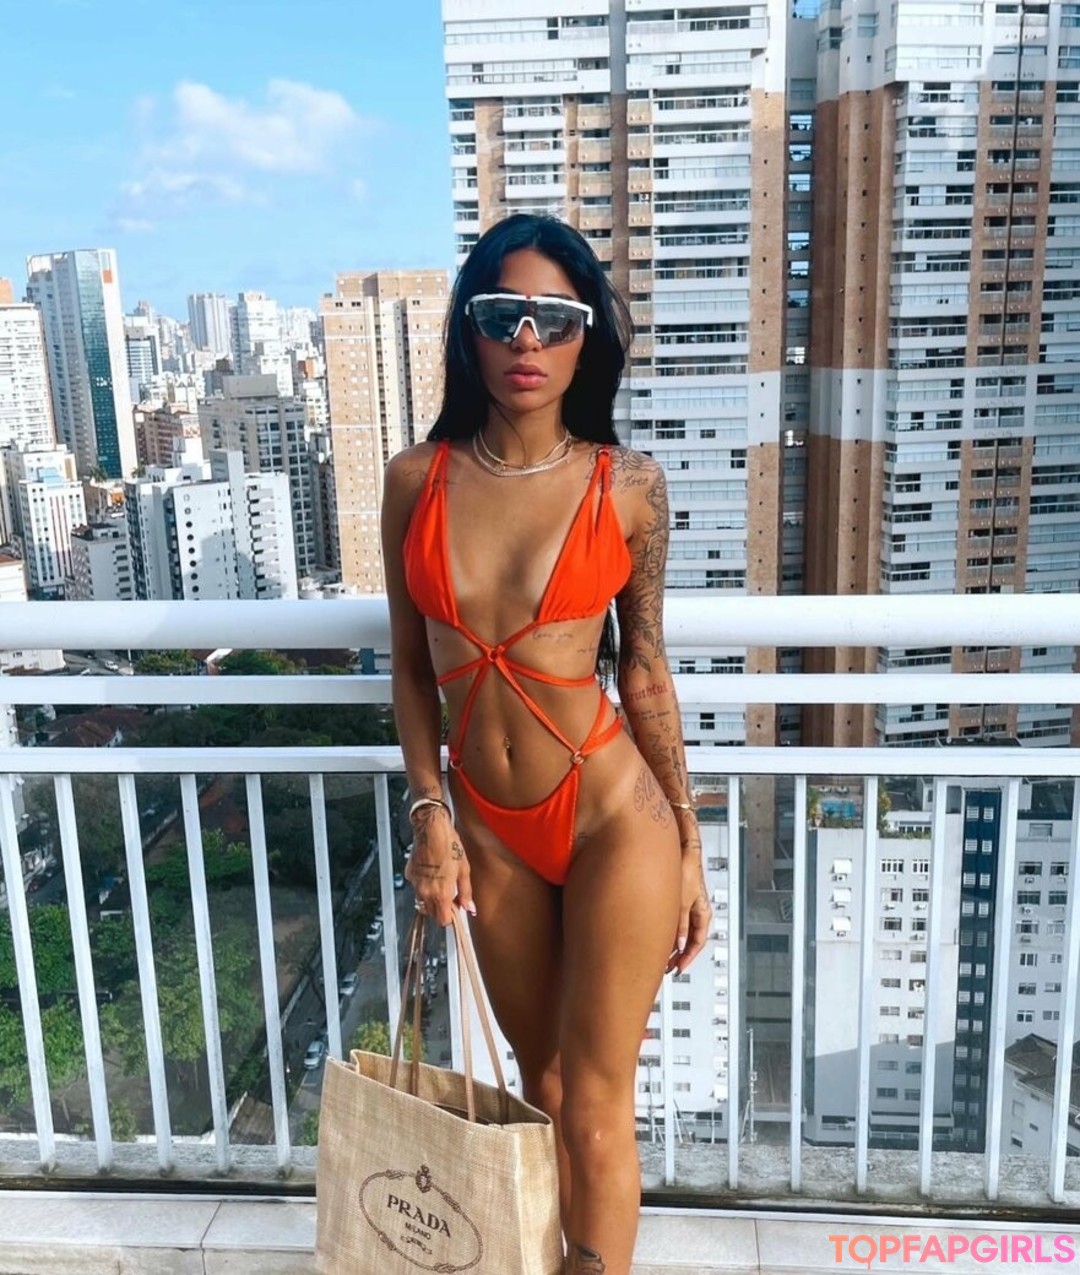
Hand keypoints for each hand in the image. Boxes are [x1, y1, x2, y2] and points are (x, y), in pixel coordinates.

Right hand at [405, 805, 474, 926]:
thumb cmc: (449, 845)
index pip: (442, 921)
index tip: (456, 909)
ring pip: (422, 902)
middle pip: (431, 914)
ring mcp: (415, 884)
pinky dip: (423, 886)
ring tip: (441, 882)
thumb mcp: (464, 868)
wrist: (431, 828)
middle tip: (450, 895)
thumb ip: (466, 892)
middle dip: (441, 909)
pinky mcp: (409, 875)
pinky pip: (416, 888)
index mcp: (441, 893)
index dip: (450, 917)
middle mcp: (425, 892)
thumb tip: (470, 907)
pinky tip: (431, 872)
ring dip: (431, 899)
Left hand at [667, 848, 711, 974]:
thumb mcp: (681, 903)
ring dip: (674, 946)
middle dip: (680, 956)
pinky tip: (661, 938)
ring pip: (683, 933)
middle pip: (690, 940)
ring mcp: (689, 908)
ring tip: (663, 956)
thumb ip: (680, 925)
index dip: (688, 958)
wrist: (683, 854)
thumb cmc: (687, 872)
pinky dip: (671, 934)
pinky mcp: (681, 903)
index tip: (679, 968)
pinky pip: (678, 924)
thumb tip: (677, 944)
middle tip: (668, 968)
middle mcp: (698, 913)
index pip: (698, 942)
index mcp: (704, 914)